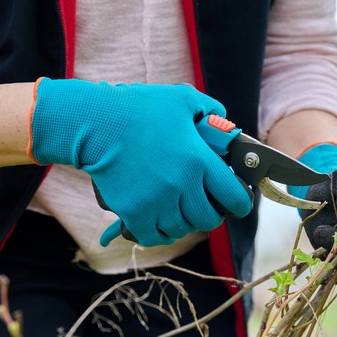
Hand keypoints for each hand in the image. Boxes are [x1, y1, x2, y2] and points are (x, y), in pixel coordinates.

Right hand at [28, 78, 252, 246]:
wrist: (96, 122)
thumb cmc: (140, 108)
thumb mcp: (182, 99)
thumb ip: (210, 110)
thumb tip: (225, 126)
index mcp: (199, 161)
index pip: (234, 198)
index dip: (240, 203)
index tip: (237, 203)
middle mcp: (182, 186)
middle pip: (209, 219)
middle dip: (210, 213)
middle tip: (203, 203)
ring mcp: (157, 202)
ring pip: (183, 229)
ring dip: (184, 221)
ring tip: (178, 208)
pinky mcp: (133, 212)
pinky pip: (155, 237)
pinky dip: (159, 232)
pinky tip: (159, 220)